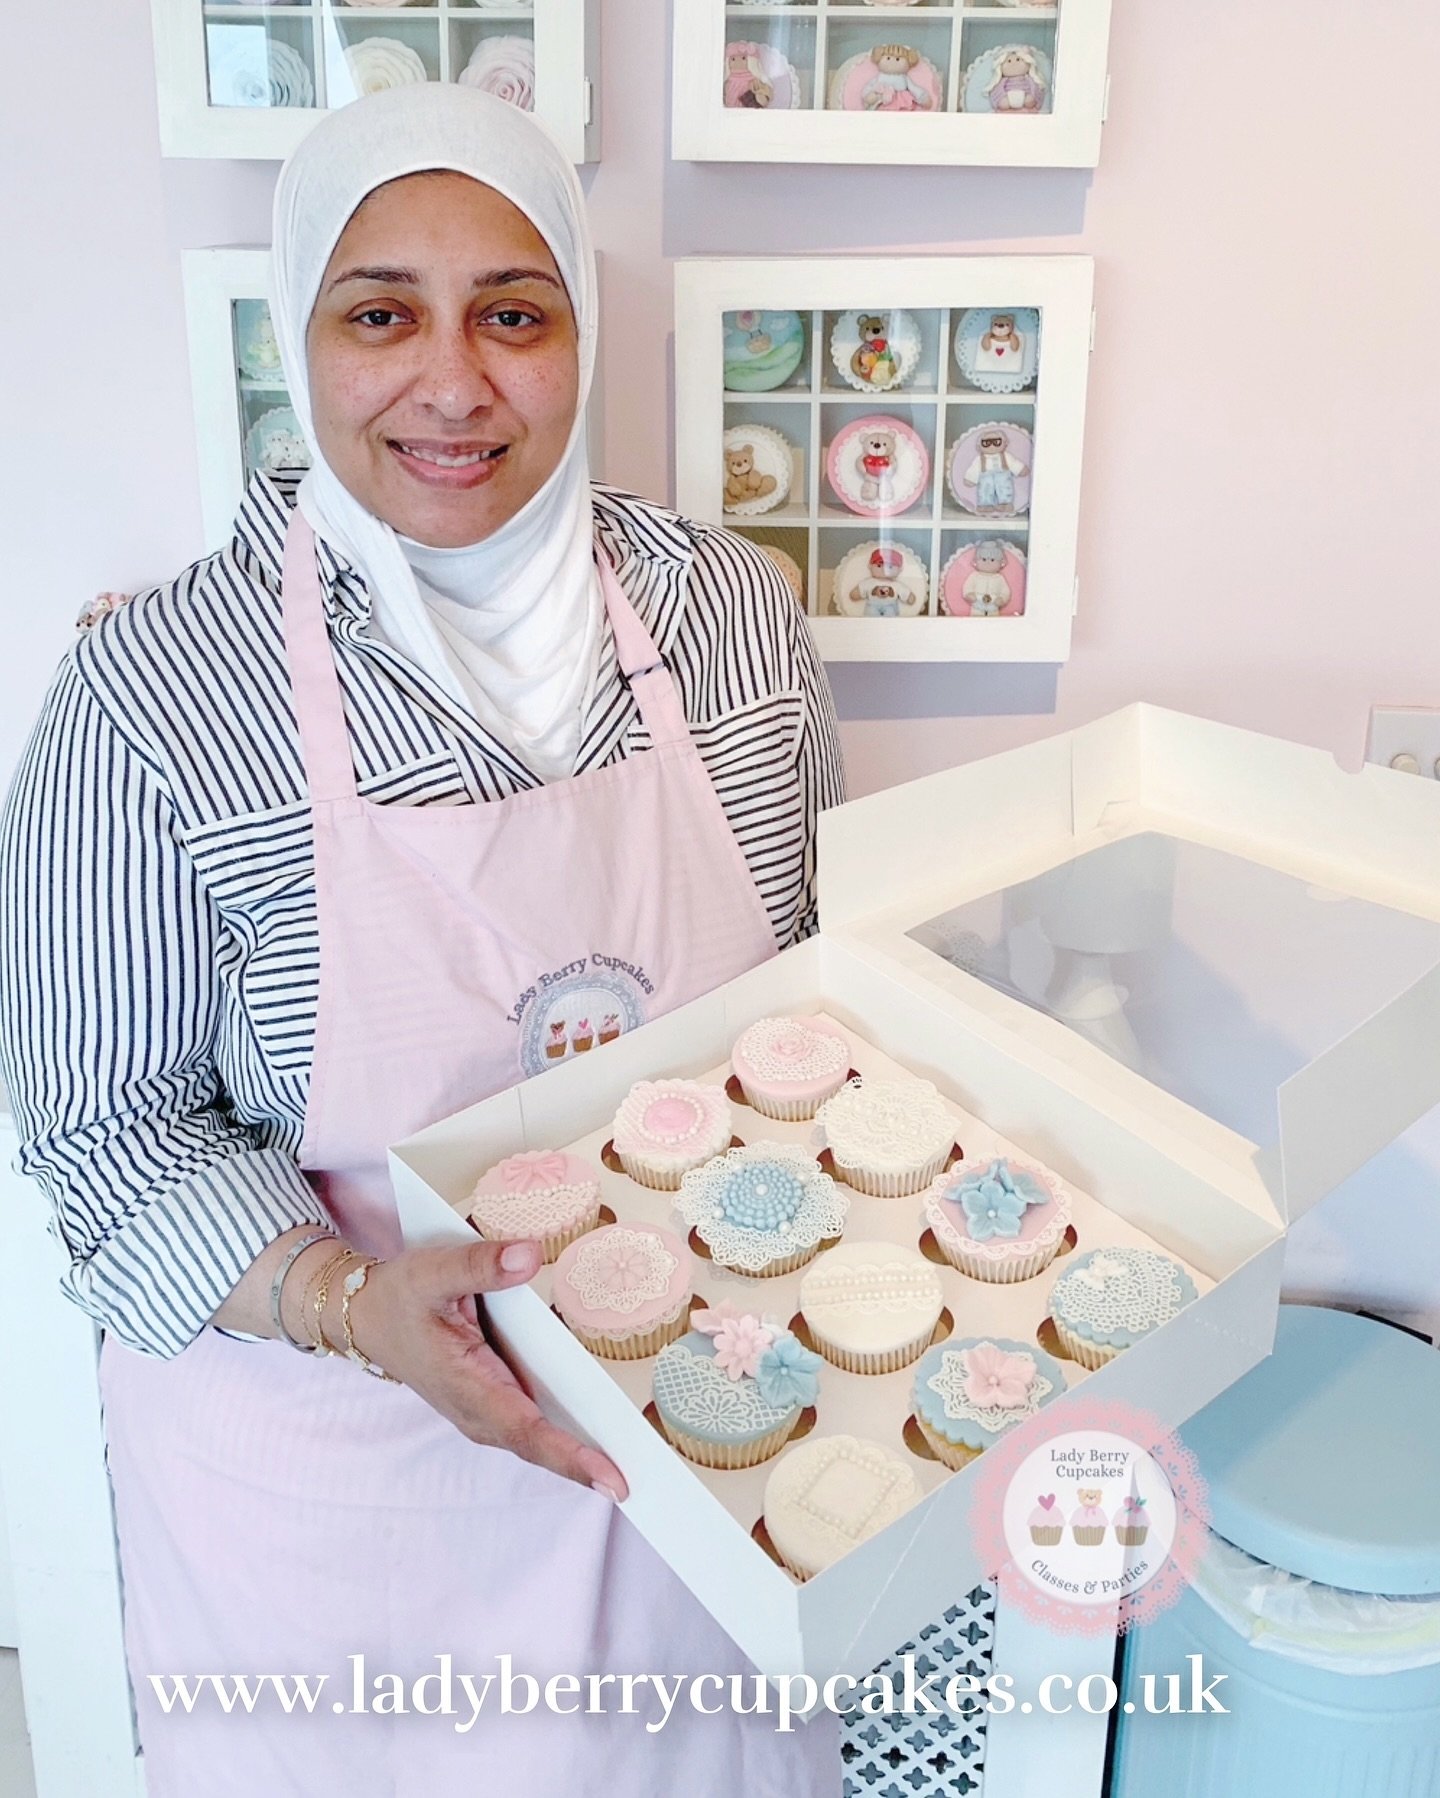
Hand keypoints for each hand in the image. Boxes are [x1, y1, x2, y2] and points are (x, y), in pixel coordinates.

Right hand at [347, 1239, 628, 1501]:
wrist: (366, 1317)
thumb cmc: (399, 1296)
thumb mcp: (430, 1271)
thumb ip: (479, 1265)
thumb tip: (529, 1258)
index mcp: (467, 1386)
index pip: (527, 1431)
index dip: (571, 1457)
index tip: (613, 1478)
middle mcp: (480, 1411)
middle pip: (542, 1447)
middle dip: (591, 1468)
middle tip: (648, 1485)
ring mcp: (486, 1410)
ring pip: (542, 1440)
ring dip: (586, 1455)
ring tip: (643, 1467)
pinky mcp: (493, 1400)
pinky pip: (537, 1424)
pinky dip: (571, 1434)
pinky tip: (607, 1431)